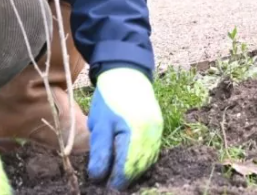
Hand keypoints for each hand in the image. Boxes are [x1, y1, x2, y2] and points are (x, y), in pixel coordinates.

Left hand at [88, 67, 163, 189]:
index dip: (114, 180)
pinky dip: (140, 159)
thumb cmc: (110, 98)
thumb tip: (98, 177)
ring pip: (148, 161)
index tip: (102, 185)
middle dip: (124, 178)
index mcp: (137, 134)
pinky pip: (152, 151)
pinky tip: (128, 161)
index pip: (127, 168)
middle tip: (108, 182)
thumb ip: (100, 152)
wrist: (126, 72)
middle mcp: (152, 135)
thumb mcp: (100, 125)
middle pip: (140, 167)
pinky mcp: (158, 127)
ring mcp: (158, 131)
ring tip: (116, 174)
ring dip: (133, 170)